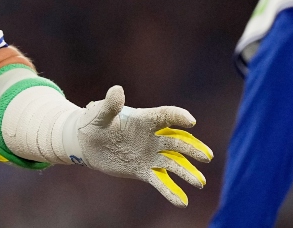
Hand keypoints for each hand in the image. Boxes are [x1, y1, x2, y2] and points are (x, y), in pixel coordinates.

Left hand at [69, 85, 212, 206]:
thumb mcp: (99, 113)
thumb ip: (110, 105)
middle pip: (177, 142)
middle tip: (206, 157)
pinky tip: (183, 202)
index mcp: (144, 119)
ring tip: (200, 182)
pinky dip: (171, 191)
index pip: (165, 116)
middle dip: (192, 149)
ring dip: (187, 172)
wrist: (86, 143)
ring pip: (173, 163)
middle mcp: (152, 138)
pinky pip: (160, 181)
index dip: (178, 117)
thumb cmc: (94, 121)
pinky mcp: (143, 170)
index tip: (190, 121)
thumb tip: (117, 90)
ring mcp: (150, 155)